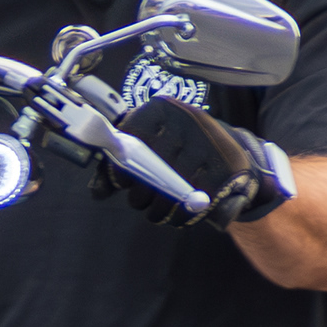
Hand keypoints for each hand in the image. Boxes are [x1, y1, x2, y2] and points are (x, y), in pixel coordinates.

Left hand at [101, 99, 296, 227]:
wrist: (228, 151)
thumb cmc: (176, 151)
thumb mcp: (149, 147)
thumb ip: (119, 166)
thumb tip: (98, 192)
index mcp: (162, 109)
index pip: (131, 137)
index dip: (121, 167)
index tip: (123, 184)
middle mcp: (187, 119)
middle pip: (152, 167)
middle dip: (141, 196)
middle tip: (142, 202)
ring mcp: (210, 143)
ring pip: (175, 188)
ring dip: (161, 210)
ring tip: (158, 212)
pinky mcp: (228, 168)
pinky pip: (198, 202)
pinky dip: (183, 217)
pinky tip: (179, 216)